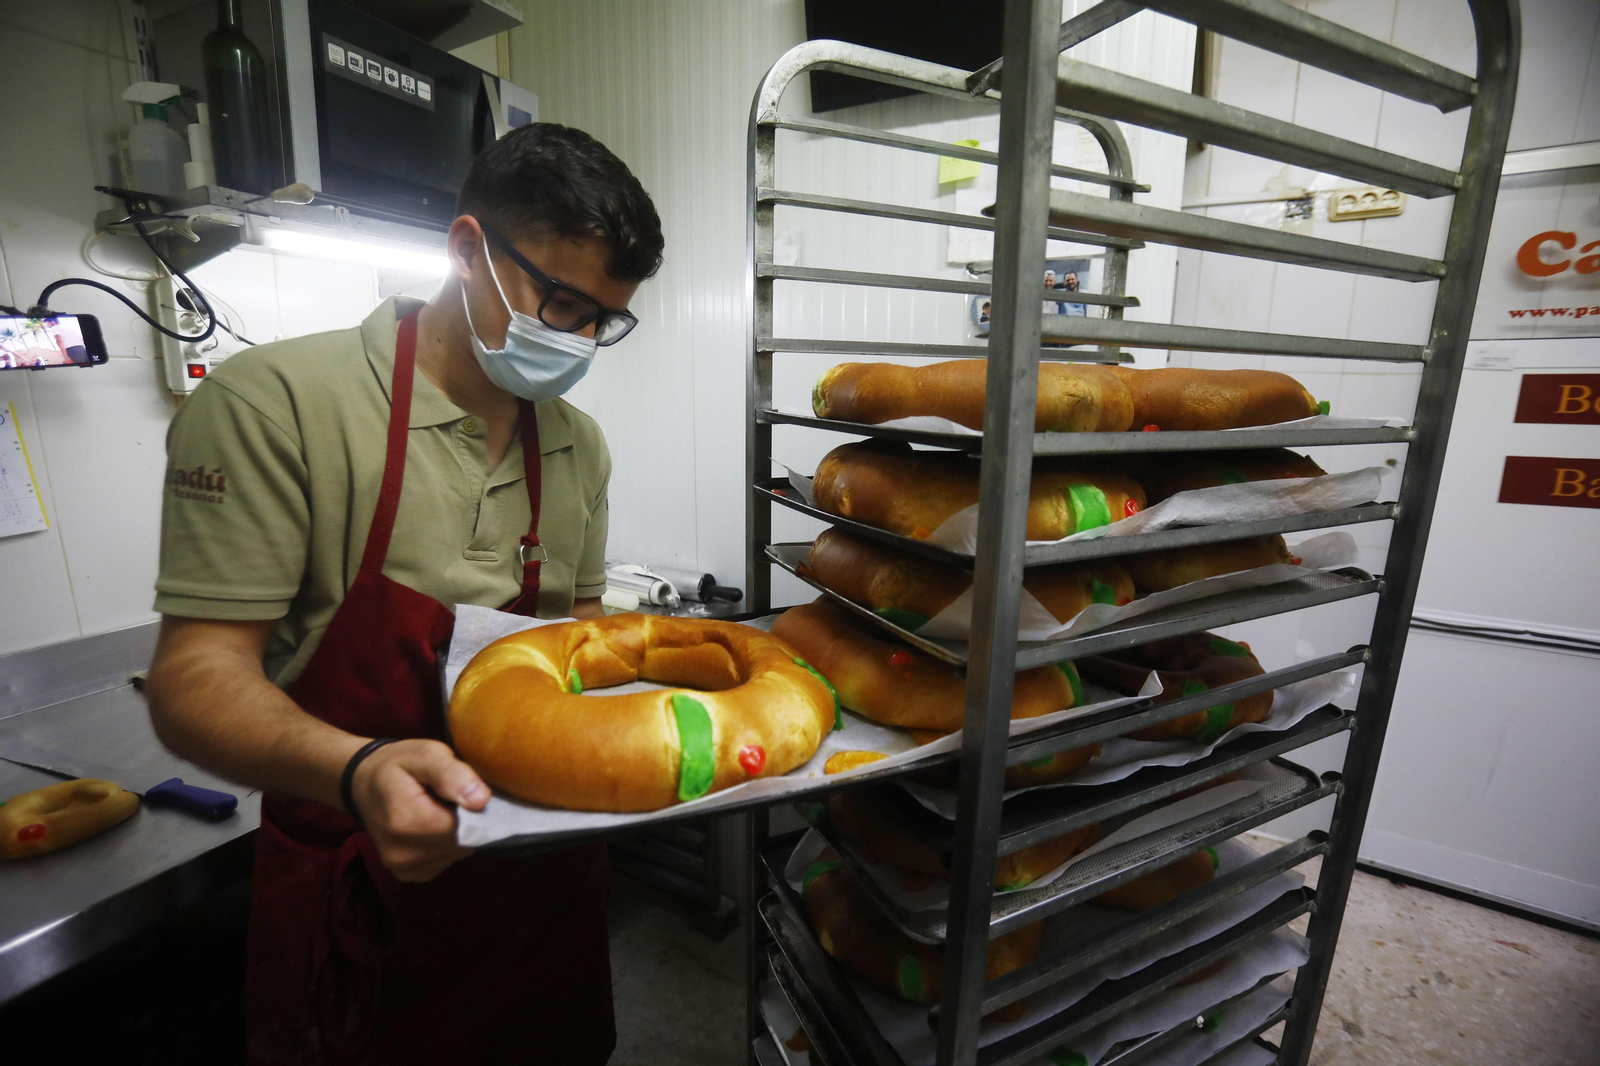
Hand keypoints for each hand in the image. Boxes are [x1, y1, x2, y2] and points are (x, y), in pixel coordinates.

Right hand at [349, 739, 489, 881]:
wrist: (365, 784)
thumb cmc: (398, 765)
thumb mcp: (425, 753)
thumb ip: (452, 774)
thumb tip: (480, 800)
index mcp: (407, 823)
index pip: (468, 827)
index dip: (475, 808)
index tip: (466, 790)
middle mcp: (403, 855)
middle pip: (464, 843)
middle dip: (468, 821)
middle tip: (452, 797)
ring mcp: (405, 869)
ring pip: (458, 853)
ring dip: (459, 832)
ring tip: (442, 809)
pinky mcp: (411, 875)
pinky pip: (447, 859)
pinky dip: (448, 843)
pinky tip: (435, 825)